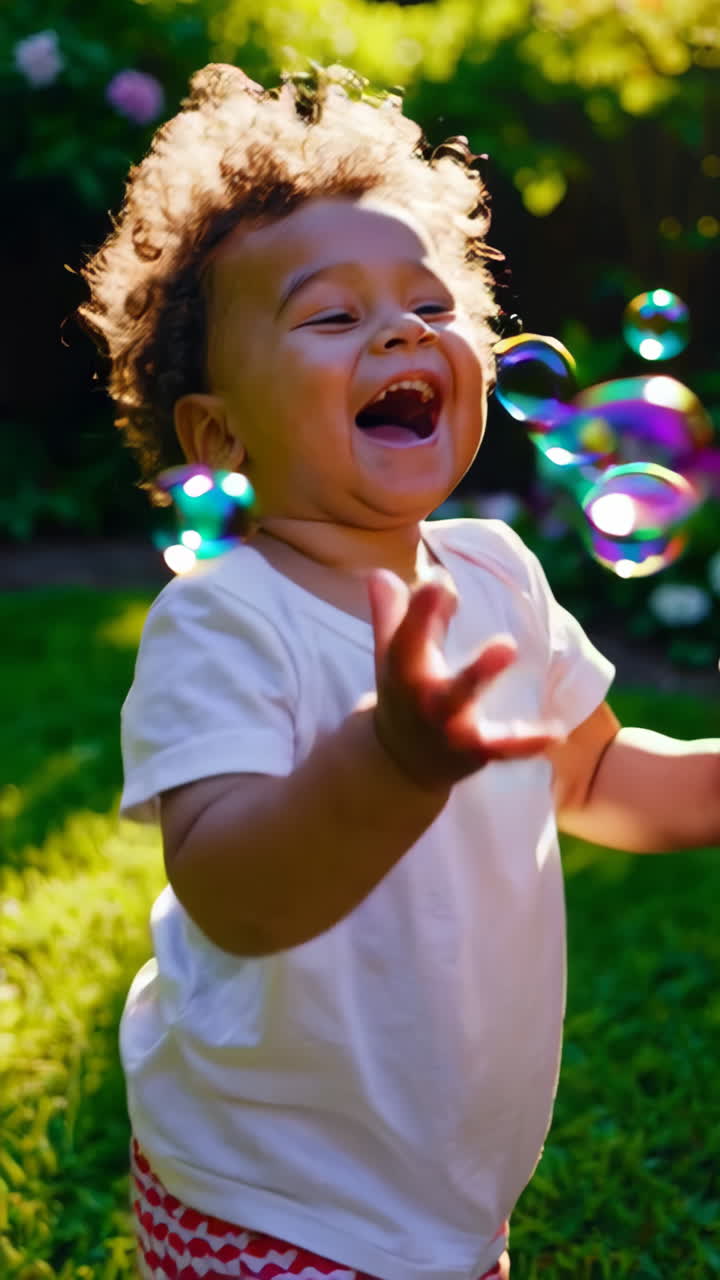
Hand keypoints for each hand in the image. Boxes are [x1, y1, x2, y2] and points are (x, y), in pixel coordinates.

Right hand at [367, 567, 564, 790]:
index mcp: (402, 667)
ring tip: (509, 646)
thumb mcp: (393, 655)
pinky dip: (527, 742)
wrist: (400, 761)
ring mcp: (447, 724)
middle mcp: (420, 694)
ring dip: (480, 673)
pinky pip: (502, 746)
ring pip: (461, 700)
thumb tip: (380, 573)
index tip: (438, 579)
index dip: (419, 608)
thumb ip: (390, 614)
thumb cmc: (404, 692)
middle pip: (423, 665)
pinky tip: (557, 732)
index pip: (406, 634)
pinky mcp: (474, 749)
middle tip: (454, 596)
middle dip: (432, 629)